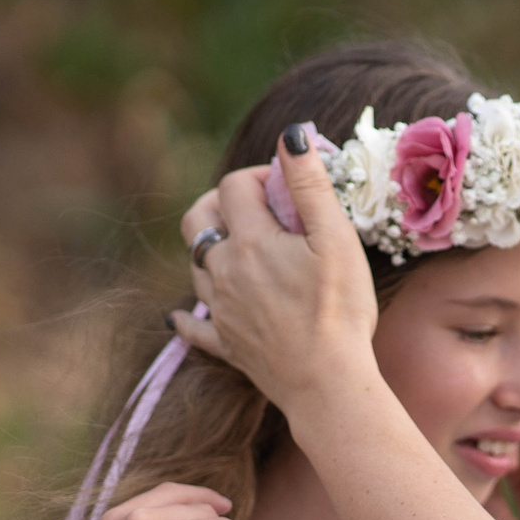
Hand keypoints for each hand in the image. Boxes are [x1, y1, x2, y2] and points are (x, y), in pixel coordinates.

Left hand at [172, 136, 379, 412]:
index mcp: (250, 241)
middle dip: (218, 202)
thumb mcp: (335, 239)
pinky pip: (194, 327)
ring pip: (195, 265)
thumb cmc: (340, 310)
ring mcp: (220, 310)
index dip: (256, 174)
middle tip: (252, 206)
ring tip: (242, 249)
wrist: (327, 384)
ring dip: (212, 248)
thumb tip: (291, 136)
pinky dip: (187, 317)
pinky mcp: (227, 345)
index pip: (233, 186)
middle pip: (197, 220)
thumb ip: (309, 185)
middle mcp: (223, 271)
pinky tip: (180, 317)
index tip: (285, 184)